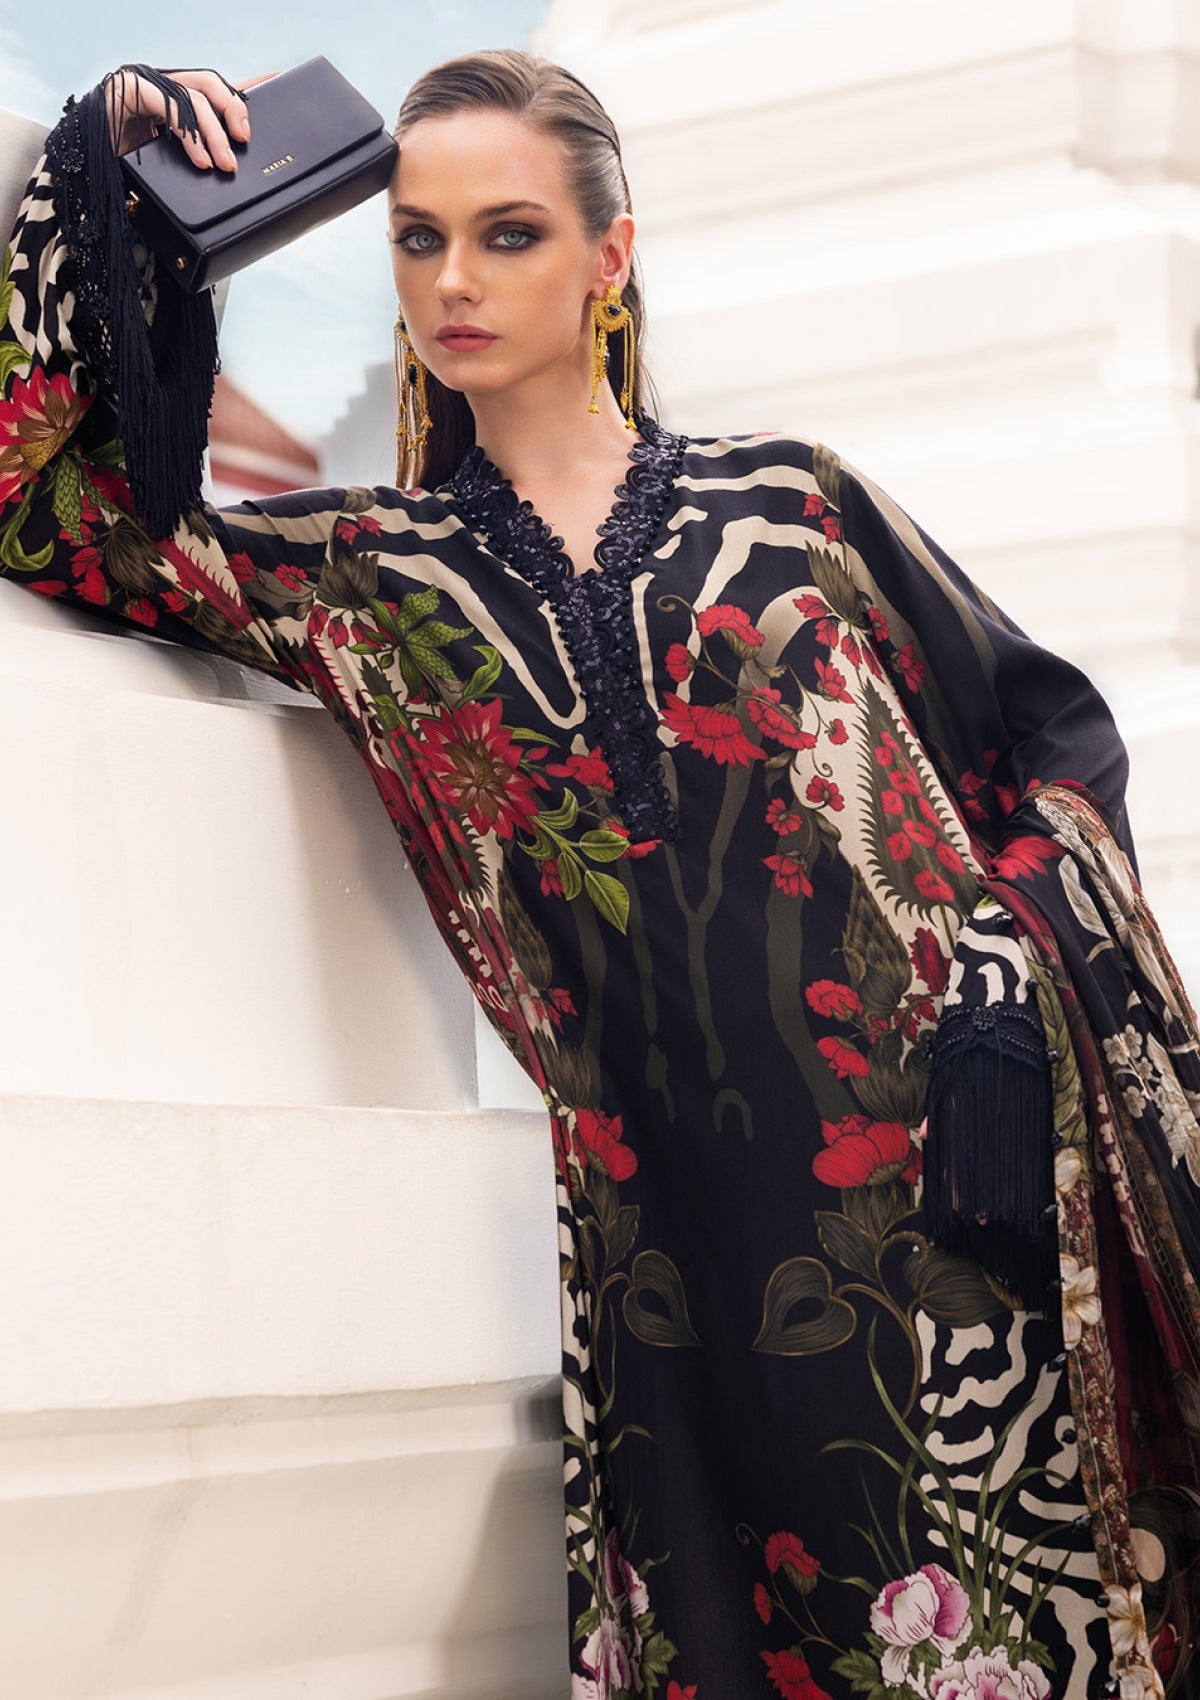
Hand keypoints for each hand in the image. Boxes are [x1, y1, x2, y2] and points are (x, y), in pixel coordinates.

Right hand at [105, 66, 274, 170]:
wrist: (88, 174)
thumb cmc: (131, 170)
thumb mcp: (177, 163)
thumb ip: (203, 153)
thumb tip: (236, 165)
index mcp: (177, 98)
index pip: (219, 88)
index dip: (248, 87)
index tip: (278, 82)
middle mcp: (163, 84)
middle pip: (210, 84)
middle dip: (233, 111)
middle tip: (245, 140)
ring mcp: (145, 83)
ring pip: (193, 96)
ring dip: (214, 133)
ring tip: (224, 165)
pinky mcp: (128, 90)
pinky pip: (168, 105)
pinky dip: (189, 134)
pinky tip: (200, 158)